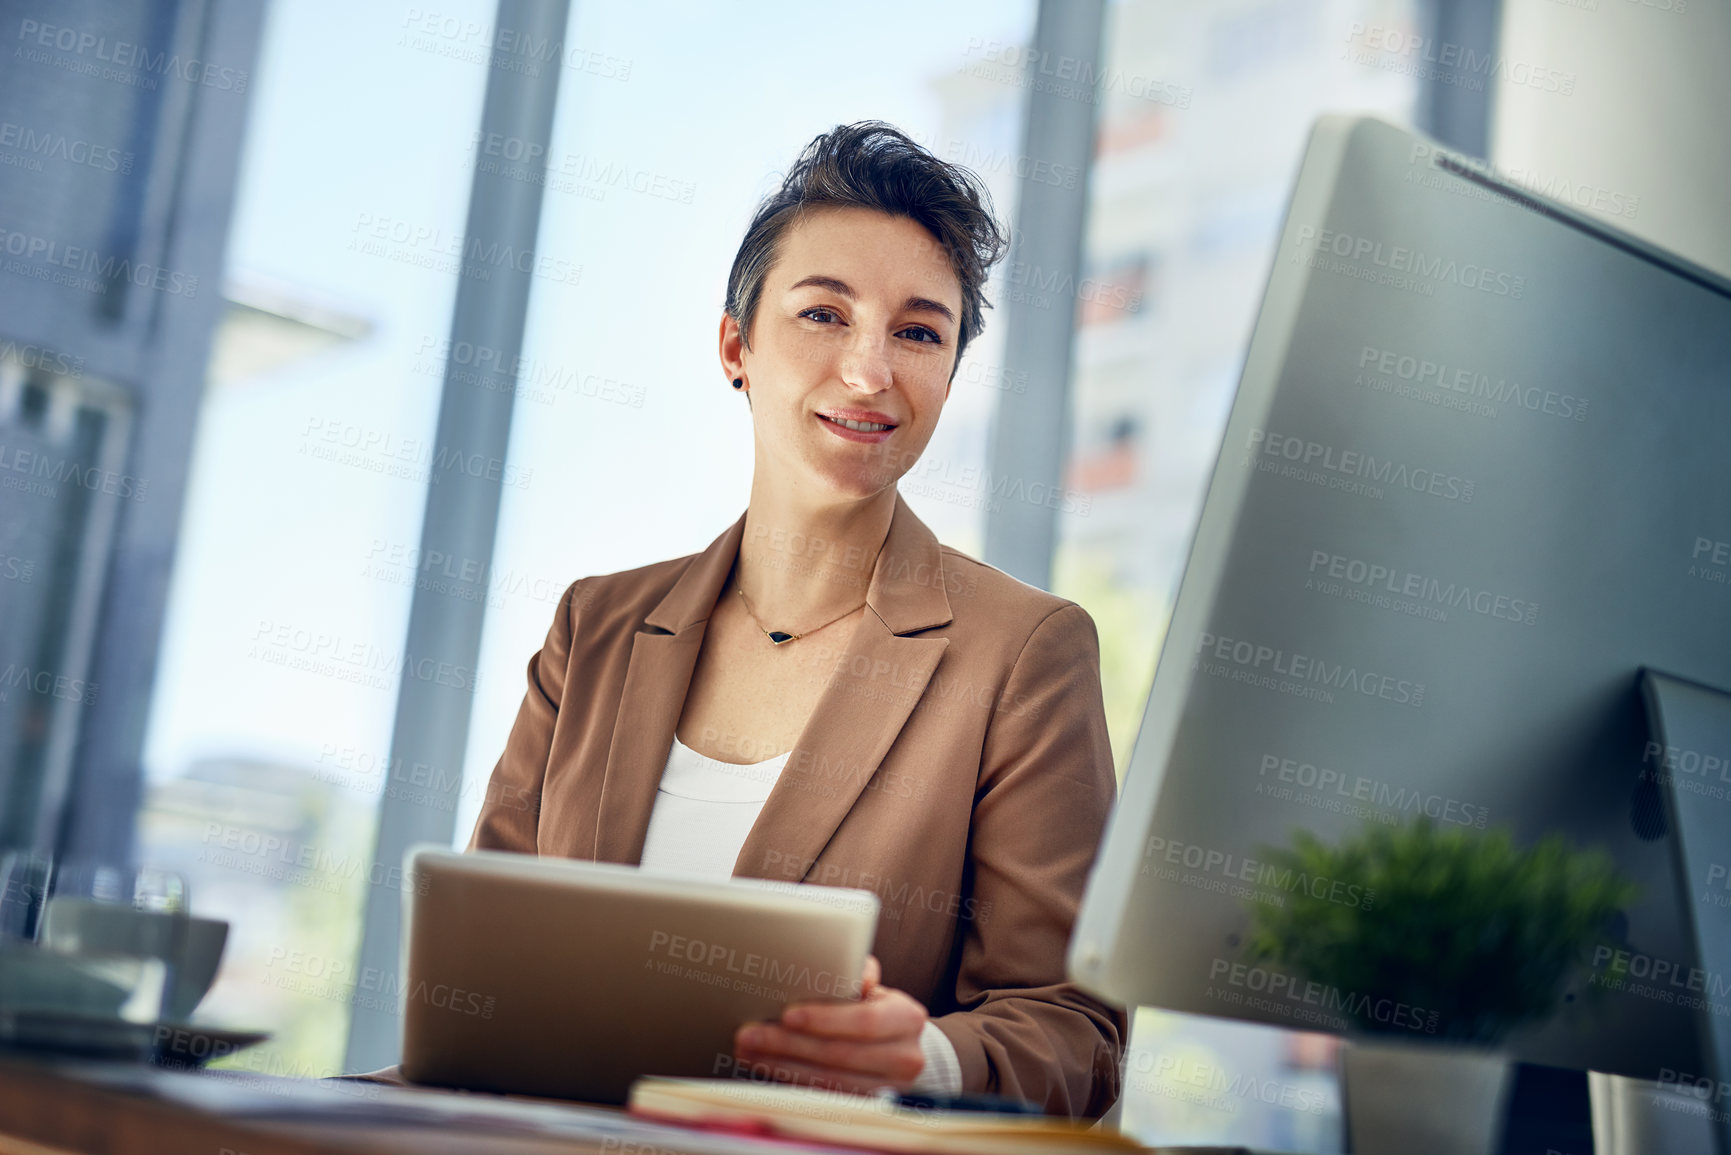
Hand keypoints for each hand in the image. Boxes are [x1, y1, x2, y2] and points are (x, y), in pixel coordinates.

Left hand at [732, 955, 927, 1093]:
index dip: (825, 1019)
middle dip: (789, 1044)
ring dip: (781, 1065)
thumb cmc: (878, 1009)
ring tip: (749, 1050)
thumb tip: (855, 973)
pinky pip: (822, 1095)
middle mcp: (905, 1058)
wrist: (902, 1048)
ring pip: (827, 1080)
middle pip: (839, 1054)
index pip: (865, 1021)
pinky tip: (766, 1066)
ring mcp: (888, 1089)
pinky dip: (790, 1080)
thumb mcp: (875, 988)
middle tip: (750, 1034)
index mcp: (907, 1019)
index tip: (787, 1014)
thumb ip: (860, 974)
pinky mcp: (865, 1106)